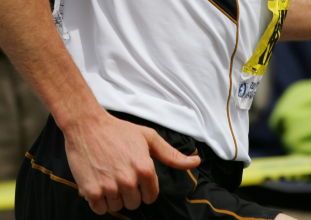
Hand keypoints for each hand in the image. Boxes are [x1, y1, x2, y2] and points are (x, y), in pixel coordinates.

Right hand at [63, 110, 199, 214]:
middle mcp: (128, 180)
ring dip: (114, 196)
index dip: (144, 187)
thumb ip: (172, 155)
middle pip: (134, 204)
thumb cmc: (119, 130)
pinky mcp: (91, 192)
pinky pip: (100, 209)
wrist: (87, 126)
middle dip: (129, 192)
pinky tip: (99, 182)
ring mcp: (109, 187)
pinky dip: (99, 200)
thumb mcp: (149, 137)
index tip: (136, 175)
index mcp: (145, 168)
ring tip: (109, 176)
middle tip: (121, 173)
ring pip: (117, 207)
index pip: (151, 196)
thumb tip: (196, 162)